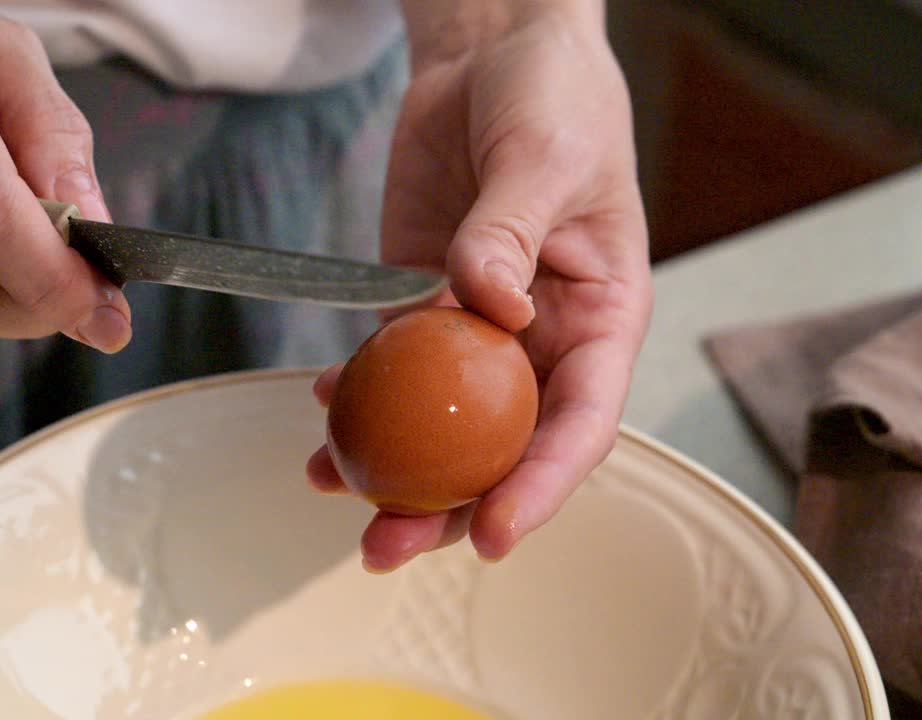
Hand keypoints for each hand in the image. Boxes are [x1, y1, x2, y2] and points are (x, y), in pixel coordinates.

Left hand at [307, 1, 651, 570]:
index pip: (580, 422)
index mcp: (600, 317)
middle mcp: (540, 338)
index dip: (540, 486)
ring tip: (335, 492)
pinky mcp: (419, 296)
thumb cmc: (555, 95)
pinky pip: (389, 361)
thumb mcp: (548, 155)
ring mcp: (474, 323)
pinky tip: (321, 409)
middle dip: (448, 506)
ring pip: (438, 419)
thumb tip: (486, 308)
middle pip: (499, 445)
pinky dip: (356, 393)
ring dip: (391, 467)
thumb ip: (513, 231)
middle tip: (385, 547)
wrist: (492, 51)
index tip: (493, 533)